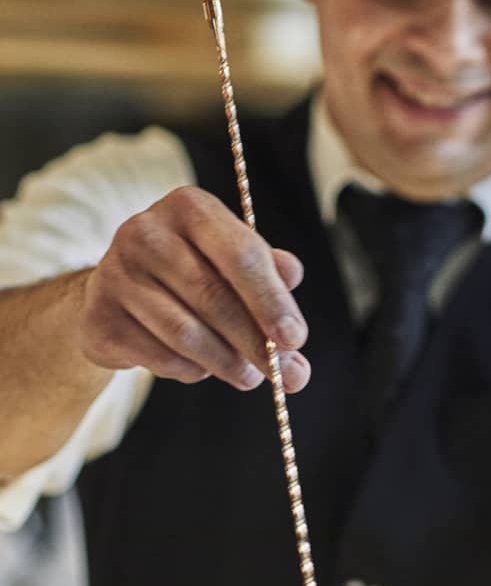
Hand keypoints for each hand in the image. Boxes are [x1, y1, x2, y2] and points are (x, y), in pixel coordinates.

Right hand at [80, 186, 310, 391]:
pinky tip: (202, 367)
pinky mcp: (99, 316)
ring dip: (227, 363)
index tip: (296, 339)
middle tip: (288, 375)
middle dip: (256, 343)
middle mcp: (146, 231)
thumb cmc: (193, 274)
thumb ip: (269, 272)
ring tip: (250, 377)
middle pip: (213, 297)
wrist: (118, 296)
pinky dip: (191, 370)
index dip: (271, 301)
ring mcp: (116, 273)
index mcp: (190, 208)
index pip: (241, 255)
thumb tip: (293, 277)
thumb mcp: (234, 263)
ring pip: (186, 333)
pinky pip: (160, 355)